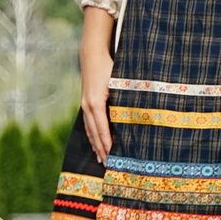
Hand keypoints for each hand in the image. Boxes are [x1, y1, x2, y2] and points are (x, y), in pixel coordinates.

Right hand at [80, 42, 114, 161]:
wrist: (92, 55)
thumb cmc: (109, 67)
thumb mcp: (119, 82)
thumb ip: (125, 98)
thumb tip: (136, 113)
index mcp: (96, 103)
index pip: (102, 129)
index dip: (107, 144)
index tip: (112, 157)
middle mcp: (87, 106)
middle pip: (94, 133)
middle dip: (101, 150)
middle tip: (108, 165)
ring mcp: (84, 105)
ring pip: (89, 130)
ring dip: (95, 145)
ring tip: (100, 158)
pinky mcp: (85, 103)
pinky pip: (87, 124)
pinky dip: (91, 135)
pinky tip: (94, 142)